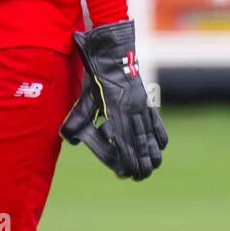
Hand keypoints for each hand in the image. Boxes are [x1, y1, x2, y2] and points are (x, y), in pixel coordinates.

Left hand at [60, 19, 167, 179]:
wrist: (112, 53)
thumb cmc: (95, 76)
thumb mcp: (84, 97)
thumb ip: (77, 118)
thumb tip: (68, 139)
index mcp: (115, 110)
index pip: (123, 141)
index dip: (127, 159)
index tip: (126, 173)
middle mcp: (132, 110)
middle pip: (140, 142)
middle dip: (141, 162)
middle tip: (140, 177)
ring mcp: (142, 106)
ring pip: (151, 134)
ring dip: (153, 153)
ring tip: (152, 168)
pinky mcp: (147, 101)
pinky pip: (157, 122)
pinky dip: (160, 136)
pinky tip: (160, 148)